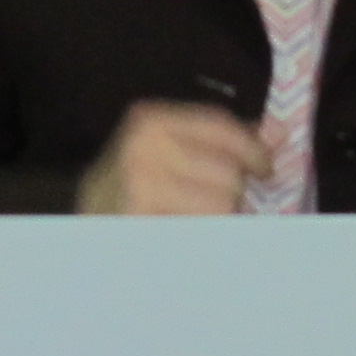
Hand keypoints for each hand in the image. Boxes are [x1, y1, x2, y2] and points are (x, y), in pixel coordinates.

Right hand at [76, 101, 278, 214]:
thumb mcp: (162, 154)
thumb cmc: (125, 192)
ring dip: (219, 218)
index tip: (265, 167)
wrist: (80, 227)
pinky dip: (205, 234)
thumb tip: (276, 135)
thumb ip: (215, 143)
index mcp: (149, 121)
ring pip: (223, 205)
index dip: (252, 148)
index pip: (221, 125)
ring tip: (190, 219)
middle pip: (229, 171)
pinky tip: (182, 231)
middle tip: (205, 204)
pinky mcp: (145, 223)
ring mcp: (141, 188)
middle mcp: (144, 149)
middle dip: (231, 192)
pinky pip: (205, 230)